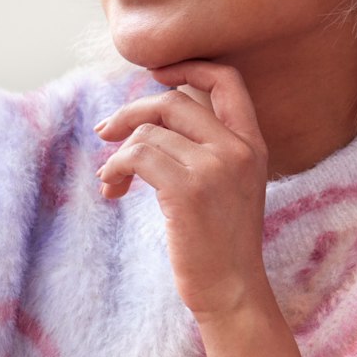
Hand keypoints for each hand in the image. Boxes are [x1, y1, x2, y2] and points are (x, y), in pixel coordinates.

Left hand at [94, 61, 271, 319]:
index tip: (154, 73)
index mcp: (253, 143)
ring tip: (112, 180)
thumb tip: (155, 113)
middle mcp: (238, 149)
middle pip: (173, 99)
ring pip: (147, 132)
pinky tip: (113, 191)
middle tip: (104, 132)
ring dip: (117, 154)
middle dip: (130, 111)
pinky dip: (114, 170)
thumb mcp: (228, 184)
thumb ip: (206, 146)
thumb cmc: (219, 241)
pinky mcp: (187, 190)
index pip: (226, 79)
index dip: (187, 66)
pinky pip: (135, 156)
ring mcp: (215, 167)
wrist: (231, 290)